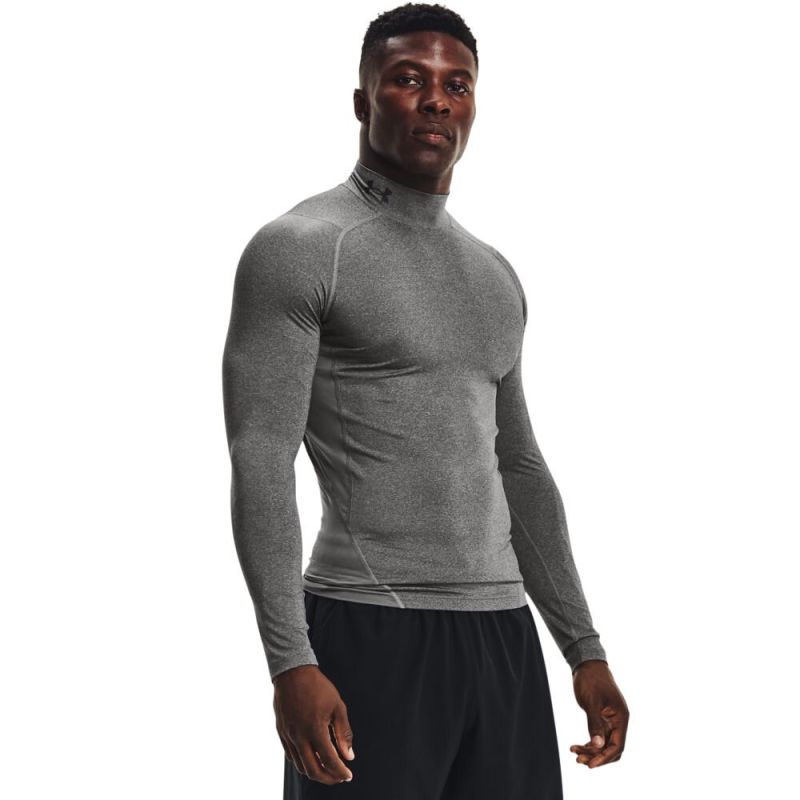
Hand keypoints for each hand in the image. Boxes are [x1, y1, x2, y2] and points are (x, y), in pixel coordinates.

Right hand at [273, 665, 355, 783]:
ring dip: (315, 772)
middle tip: (338, 777)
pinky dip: (302, 762)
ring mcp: (288, 735)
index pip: (329, 760)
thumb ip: (343, 733)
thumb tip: (349, 755)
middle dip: (328, 778)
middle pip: (313, 770)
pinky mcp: (281, 732)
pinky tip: (312, 758)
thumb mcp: (337, 706)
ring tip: (327, 769)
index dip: (340, 772)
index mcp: (315, 729)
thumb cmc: (318, 687)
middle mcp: (299, 736)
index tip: (348, 775)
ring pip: (300, 766)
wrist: (293, 672)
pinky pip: (291, 755)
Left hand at [569, 659, 628, 768]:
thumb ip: (594, 723)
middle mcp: (618, 721)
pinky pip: (598, 736)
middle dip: (596, 756)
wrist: (587, 664)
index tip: (590, 765)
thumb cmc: (590, 679)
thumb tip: (597, 745)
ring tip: (574, 752)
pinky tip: (577, 746)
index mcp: (621, 717)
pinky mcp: (601, 718)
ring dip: (591, 751)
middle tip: (578, 759)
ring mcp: (610, 720)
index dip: (604, 757)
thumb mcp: (591, 701)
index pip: (617, 746)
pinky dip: (589, 743)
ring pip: (603, 743)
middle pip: (611, 748)